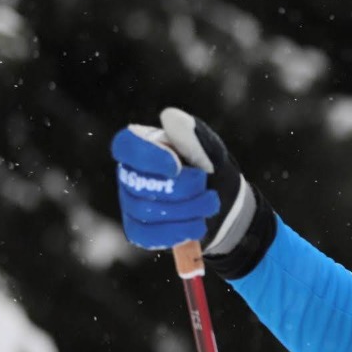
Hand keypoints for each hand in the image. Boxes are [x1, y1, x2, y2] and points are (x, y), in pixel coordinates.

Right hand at [111, 108, 254, 253]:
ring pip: (146, 212)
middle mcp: (131, 172)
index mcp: (144, 145)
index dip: (148, 157)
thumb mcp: (212, 152)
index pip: (126, 146)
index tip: (177, 166)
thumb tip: (169, 117)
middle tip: (209, 193)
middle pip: (142, 185)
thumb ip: (193, 136)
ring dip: (186, 213)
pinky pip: (146, 235)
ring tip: (209, 207)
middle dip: (184, 192)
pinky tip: (196, 226)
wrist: (224, 206)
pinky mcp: (138, 228)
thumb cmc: (214, 172)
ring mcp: (130, 201)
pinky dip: (176, 233)